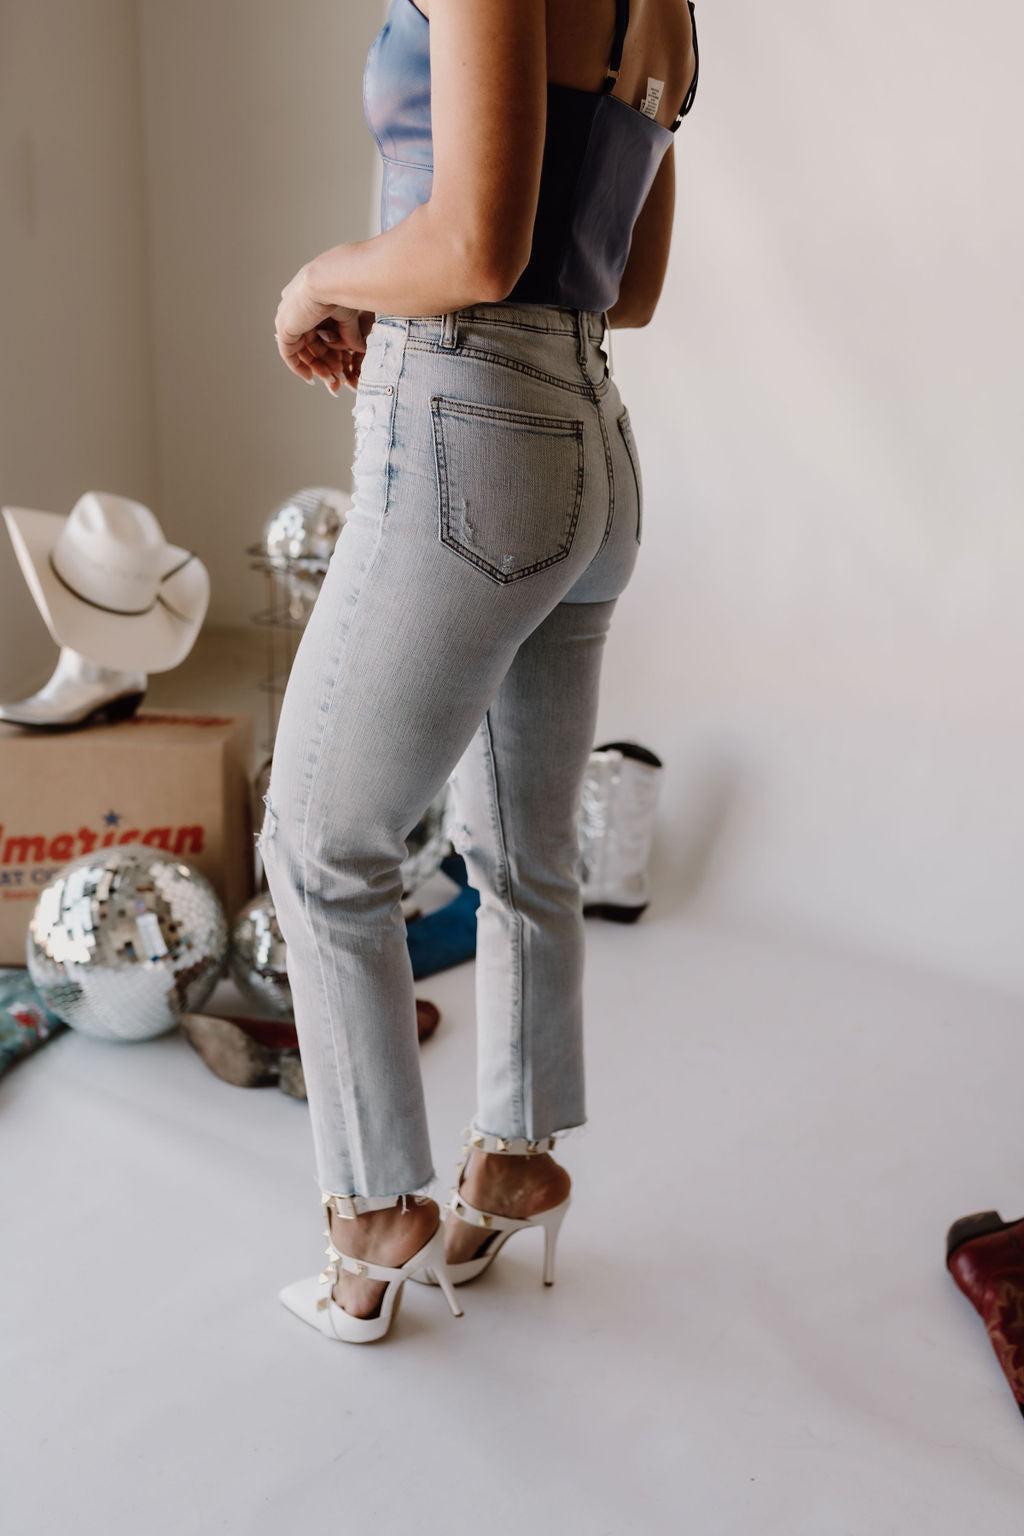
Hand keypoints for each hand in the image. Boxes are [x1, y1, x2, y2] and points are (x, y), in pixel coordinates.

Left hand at [275, 263, 373, 394]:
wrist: (332, 280)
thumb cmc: (342, 288)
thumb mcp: (350, 317)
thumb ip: (351, 334)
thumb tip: (360, 350)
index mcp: (310, 301)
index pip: (318, 331)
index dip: (331, 350)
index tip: (342, 363)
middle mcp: (296, 309)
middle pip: (309, 342)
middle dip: (325, 361)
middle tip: (338, 375)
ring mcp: (288, 318)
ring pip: (301, 349)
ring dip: (316, 366)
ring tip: (331, 378)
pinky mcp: (284, 328)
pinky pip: (288, 354)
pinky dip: (298, 367)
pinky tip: (311, 377)